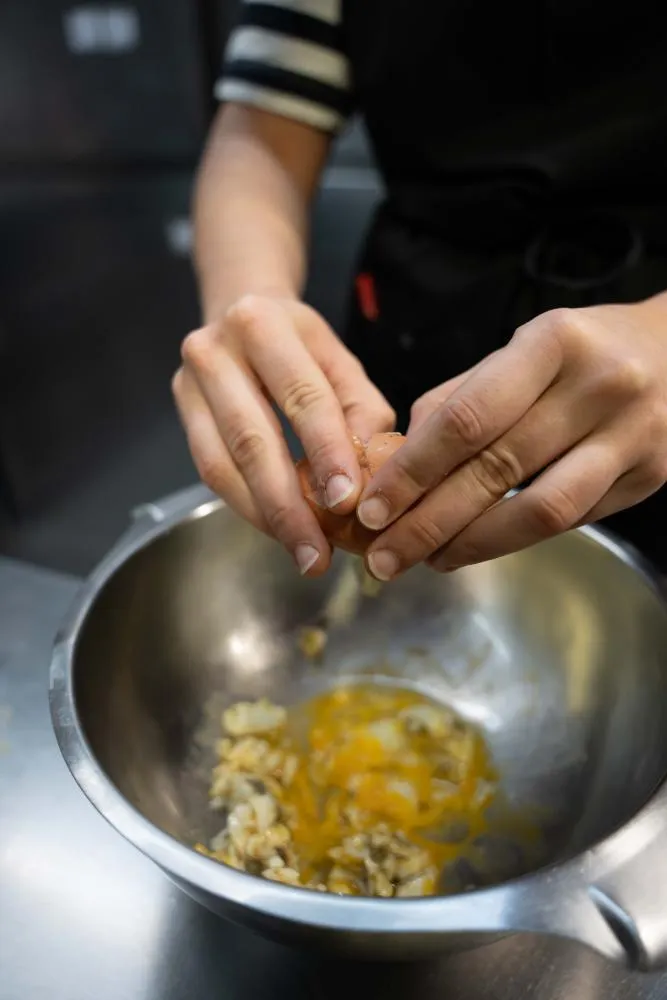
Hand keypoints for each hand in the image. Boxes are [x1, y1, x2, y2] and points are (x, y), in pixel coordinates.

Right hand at [173, 294, 394, 574]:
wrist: (242, 310)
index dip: (326, 452)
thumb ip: (361, 411)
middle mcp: (214, 349)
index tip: (347, 503)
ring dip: (266, 517)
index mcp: (264, 323)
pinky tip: (279, 529)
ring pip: (223, 465)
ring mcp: (188, 382)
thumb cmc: (301, 344)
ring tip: (303, 553)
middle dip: (289, 504)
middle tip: (319, 553)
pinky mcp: (182, 412)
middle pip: (253, 439)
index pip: (301, 397)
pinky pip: (211, 472)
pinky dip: (248, 507)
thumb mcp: (340, 362)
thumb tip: (369, 475)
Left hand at [356, 300, 666, 578]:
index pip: (467, 419)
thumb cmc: (588, 348)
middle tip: (384, 555)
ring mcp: (632, 437)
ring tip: (426, 561)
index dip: (412, 471)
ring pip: (540, 511)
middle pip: (496, 471)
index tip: (372, 507)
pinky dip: (513, 539)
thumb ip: (463, 398)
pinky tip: (475, 547)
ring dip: (472, 545)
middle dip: (428, 521)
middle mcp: (598, 388)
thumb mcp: (525, 347)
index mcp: (552, 343)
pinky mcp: (649, 478)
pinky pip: (571, 521)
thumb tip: (400, 461)